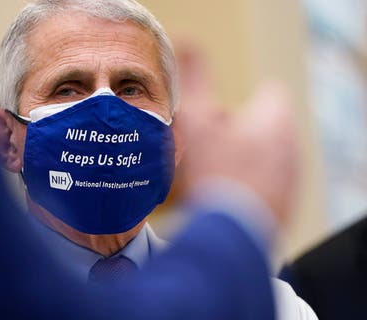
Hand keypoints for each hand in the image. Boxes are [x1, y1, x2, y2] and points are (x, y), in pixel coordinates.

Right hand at [175, 46, 298, 224]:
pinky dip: (246, 185)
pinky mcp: (285, 203)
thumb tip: (188, 43)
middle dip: (236, 132)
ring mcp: (291, 177)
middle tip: (207, 146)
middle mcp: (292, 145)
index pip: (268, 92)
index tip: (215, 117)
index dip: (238, 101)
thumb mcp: (197, 119)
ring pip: (264, 156)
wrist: (231, 232)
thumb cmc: (216, 172)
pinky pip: (264, 184)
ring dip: (241, 159)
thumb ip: (194, 78)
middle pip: (263, 126)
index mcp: (277, 118)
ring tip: (212, 174)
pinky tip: (222, 196)